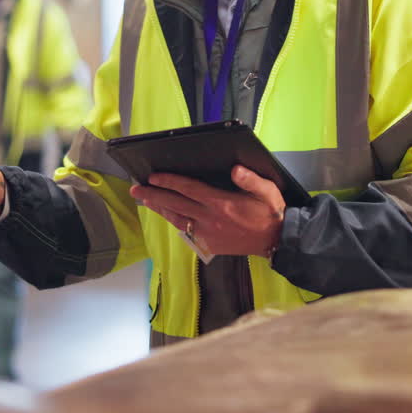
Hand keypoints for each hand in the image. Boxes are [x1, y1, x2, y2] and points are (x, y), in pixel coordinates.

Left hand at [130, 166, 285, 257]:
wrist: (275, 241)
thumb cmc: (270, 212)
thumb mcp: (267, 191)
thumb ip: (251, 180)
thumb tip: (235, 169)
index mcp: (221, 203)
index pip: (189, 189)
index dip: (169, 182)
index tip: (153, 177)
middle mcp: (210, 219)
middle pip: (175, 204)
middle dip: (153, 195)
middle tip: (135, 189)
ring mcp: (208, 233)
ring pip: (177, 219)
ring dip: (159, 209)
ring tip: (144, 201)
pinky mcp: (209, 243)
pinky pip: (186, 230)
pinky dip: (174, 221)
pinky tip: (167, 215)